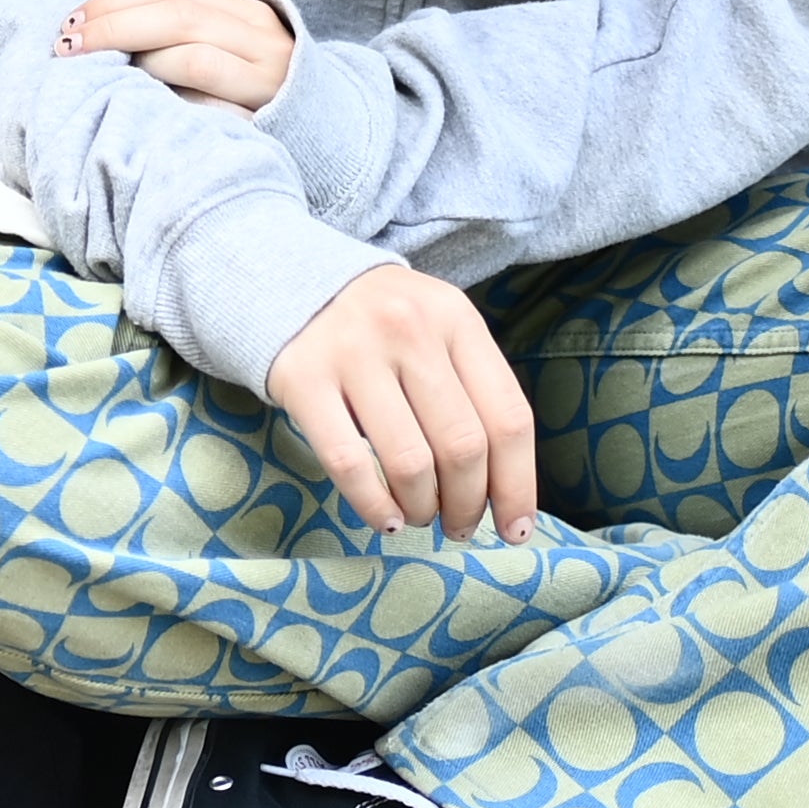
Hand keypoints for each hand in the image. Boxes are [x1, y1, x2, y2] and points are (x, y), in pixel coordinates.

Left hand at [56, 0, 294, 112]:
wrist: (326, 126)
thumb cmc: (253, 91)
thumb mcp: (224, 49)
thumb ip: (177, 35)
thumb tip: (99, 32)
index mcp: (239, 8)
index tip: (73, 20)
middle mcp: (257, 31)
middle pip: (176, 13)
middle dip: (113, 26)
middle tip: (69, 47)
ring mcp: (267, 71)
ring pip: (192, 53)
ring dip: (138, 61)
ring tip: (101, 74)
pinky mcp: (267, 109)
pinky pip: (211, 96)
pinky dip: (172, 94)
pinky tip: (143, 102)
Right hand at [262, 263, 538, 543]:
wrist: (291, 279)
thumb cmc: (383, 323)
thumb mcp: (439, 329)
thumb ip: (472, 389)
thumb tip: (504, 488)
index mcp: (456, 319)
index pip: (508, 417)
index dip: (517, 485)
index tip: (516, 528)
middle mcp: (410, 330)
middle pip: (462, 446)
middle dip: (468, 504)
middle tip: (459, 526)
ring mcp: (353, 352)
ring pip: (409, 462)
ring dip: (421, 508)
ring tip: (417, 515)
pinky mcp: (304, 379)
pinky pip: (349, 462)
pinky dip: (373, 504)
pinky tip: (384, 518)